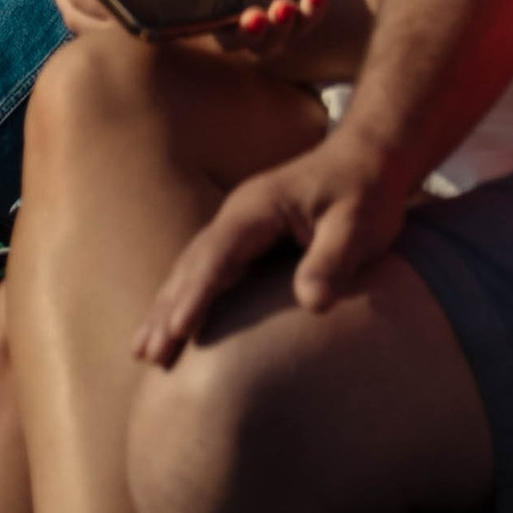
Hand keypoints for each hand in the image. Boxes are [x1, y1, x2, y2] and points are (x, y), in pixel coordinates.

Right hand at [135, 121, 416, 363]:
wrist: (370, 157)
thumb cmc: (366, 190)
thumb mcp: (358, 223)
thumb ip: (333, 259)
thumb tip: (311, 302)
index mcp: (258, 208)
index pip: (218, 254)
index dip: (196, 293)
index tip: (175, 330)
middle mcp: (239, 214)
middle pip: (193, 264)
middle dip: (166, 308)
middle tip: (144, 354)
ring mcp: (240, 226)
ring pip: (192, 268)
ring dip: (166, 306)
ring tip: (142, 350)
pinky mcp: (248, 241)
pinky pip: (207, 272)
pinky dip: (184, 298)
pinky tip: (172, 325)